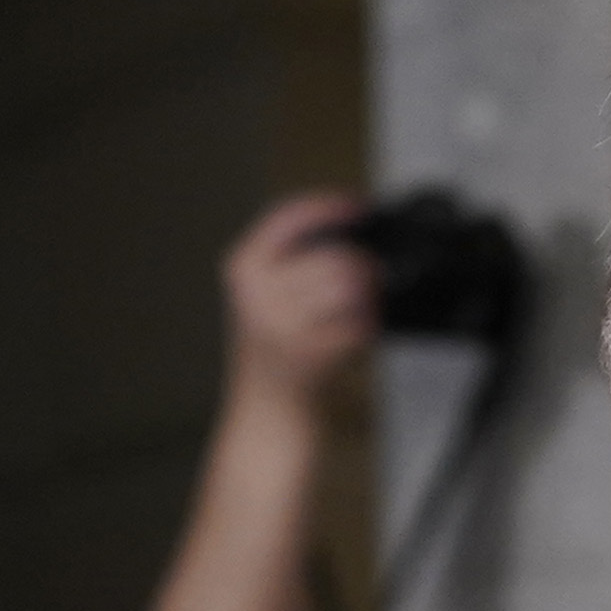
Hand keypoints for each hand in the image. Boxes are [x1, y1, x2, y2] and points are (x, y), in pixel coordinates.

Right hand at [224, 188, 379, 400]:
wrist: (265, 404)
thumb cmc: (269, 347)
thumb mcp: (260, 291)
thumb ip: (286, 257)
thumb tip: (339, 227)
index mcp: (243, 268)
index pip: (288, 217)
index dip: (327, 206)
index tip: (355, 205)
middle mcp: (258, 293)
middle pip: (332, 257)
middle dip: (360, 267)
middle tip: (368, 277)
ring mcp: (282, 323)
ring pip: (348, 289)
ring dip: (364, 298)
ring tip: (356, 309)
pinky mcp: (309, 352)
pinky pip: (357, 325)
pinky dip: (365, 328)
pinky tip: (354, 333)